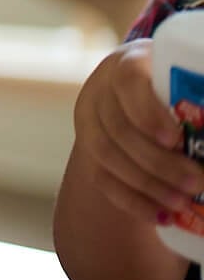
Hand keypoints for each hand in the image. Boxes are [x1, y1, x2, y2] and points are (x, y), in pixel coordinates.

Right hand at [73, 38, 203, 224]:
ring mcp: (87, 120)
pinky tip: (160, 216)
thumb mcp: (186, 82)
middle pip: (118, 128)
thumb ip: (197, 104)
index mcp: (128, 63)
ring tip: (181, 204)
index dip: (150, 113)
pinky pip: (100, 178)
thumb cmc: (174, 85)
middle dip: (159, 162)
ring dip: (147, 184)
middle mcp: (99, 90)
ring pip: (105, 155)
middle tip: (197, 183)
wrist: (135, 90)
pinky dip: (131, 200)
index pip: (130, 84)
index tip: (177, 139)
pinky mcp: (85, 148)